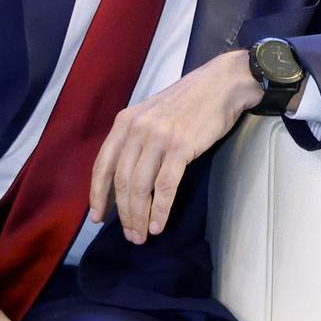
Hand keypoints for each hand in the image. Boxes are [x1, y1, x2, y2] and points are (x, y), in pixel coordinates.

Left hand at [89, 49, 263, 243]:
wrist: (221, 85)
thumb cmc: (189, 102)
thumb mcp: (152, 114)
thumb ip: (137, 138)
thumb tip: (128, 175)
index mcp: (125, 122)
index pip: (103, 164)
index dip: (98, 194)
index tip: (98, 217)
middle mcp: (137, 130)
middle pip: (122, 181)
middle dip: (123, 213)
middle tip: (130, 234)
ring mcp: (159, 138)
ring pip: (141, 187)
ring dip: (139, 216)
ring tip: (142, 234)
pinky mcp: (181, 147)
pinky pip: (166, 186)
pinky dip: (161, 209)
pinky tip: (159, 224)